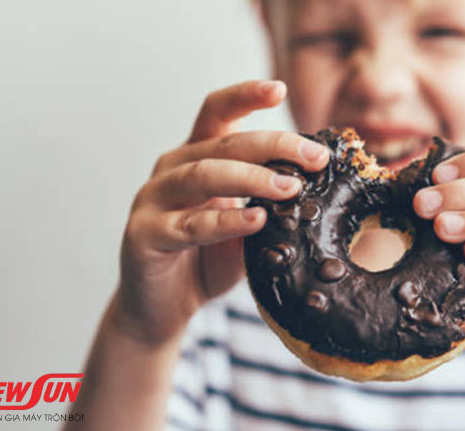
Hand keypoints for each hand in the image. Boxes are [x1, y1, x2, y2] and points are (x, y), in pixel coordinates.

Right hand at [113, 80, 328, 344]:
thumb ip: (269, 204)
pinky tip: (257, 220)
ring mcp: (153, 200)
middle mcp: (171, 169)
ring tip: (292, 187)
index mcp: (195, 156)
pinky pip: (190, 225)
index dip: (244, 95)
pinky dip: (226, 221)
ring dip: (252, 178)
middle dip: (274, 145)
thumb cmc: (207, 260)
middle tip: (315, 157)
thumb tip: (320, 188)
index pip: (217, 112)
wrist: (163, 308)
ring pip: (203, 174)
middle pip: (222, 142)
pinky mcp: (144, 235)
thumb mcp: (247, 226)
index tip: (278, 89)